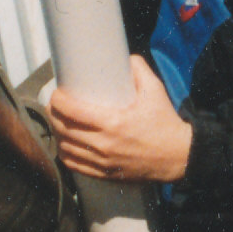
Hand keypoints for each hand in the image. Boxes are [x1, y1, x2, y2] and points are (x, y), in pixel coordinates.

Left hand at [49, 56, 192, 183]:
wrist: (178, 156)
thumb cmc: (165, 122)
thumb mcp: (155, 90)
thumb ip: (139, 69)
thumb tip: (124, 57)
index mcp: (113, 123)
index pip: (73, 111)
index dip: (58, 101)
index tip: (57, 93)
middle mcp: (104, 144)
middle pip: (64, 129)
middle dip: (54, 115)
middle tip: (56, 105)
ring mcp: (103, 162)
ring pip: (66, 148)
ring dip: (58, 135)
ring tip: (60, 123)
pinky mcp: (106, 174)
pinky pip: (76, 166)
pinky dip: (66, 154)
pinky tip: (66, 145)